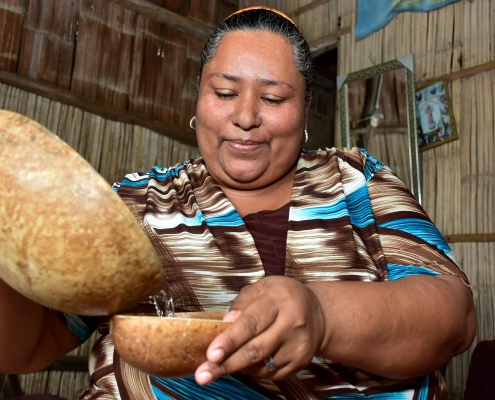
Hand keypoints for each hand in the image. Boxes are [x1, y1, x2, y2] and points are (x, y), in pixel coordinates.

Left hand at [194, 276, 325, 384]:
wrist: (319, 313)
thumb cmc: (283, 297)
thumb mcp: (262, 287)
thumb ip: (242, 302)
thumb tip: (226, 322)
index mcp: (279, 300)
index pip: (252, 323)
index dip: (230, 340)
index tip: (211, 354)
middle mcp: (292, 324)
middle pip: (256, 349)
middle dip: (226, 364)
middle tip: (203, 374)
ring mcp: (299, 346)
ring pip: (262, 365)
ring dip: (237, 368)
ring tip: (217, 368)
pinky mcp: (301, 362)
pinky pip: (271, 373)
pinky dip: (253, 371)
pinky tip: (244, 364)